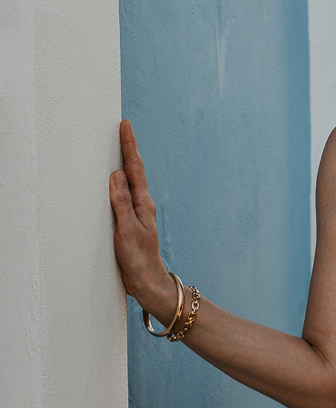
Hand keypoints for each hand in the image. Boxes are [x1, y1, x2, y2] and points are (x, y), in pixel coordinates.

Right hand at [109, 120, 178, 323]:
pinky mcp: (130, 222)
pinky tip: (115, 181)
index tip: (125, 125)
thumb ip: (121, 203)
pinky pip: (124, 194)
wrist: (148, 283)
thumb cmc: (138, 259)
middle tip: (122, 127)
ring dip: (125, 162)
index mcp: (143, 203)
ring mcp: (137, 212)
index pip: (134, 168)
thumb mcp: (127, 230)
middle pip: (134, 170)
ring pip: (130, 181)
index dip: (129, 145)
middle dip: (127, 148)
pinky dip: (119, 181)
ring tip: (118, 145)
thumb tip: (116, 174)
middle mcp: (142, 204)